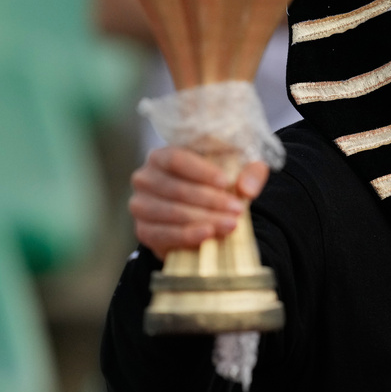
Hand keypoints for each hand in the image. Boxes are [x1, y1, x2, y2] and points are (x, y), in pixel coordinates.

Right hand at [129, 147, 268, 260]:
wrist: (202, 212)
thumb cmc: (216, 183)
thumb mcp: (238, 169)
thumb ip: (250, 172)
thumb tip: (247, 188)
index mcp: (162, 156)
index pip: (176, 159)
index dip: (201, 171)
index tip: (226, 182)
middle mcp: (145, 178)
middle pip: (176, 189)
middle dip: (210, 201)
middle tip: (236, 210)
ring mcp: (140, 205)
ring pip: (171, 212)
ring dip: (203, 219)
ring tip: (229, 224)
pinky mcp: (143, 230)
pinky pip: (162, 234)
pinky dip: (186, 236)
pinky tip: (207, 235)